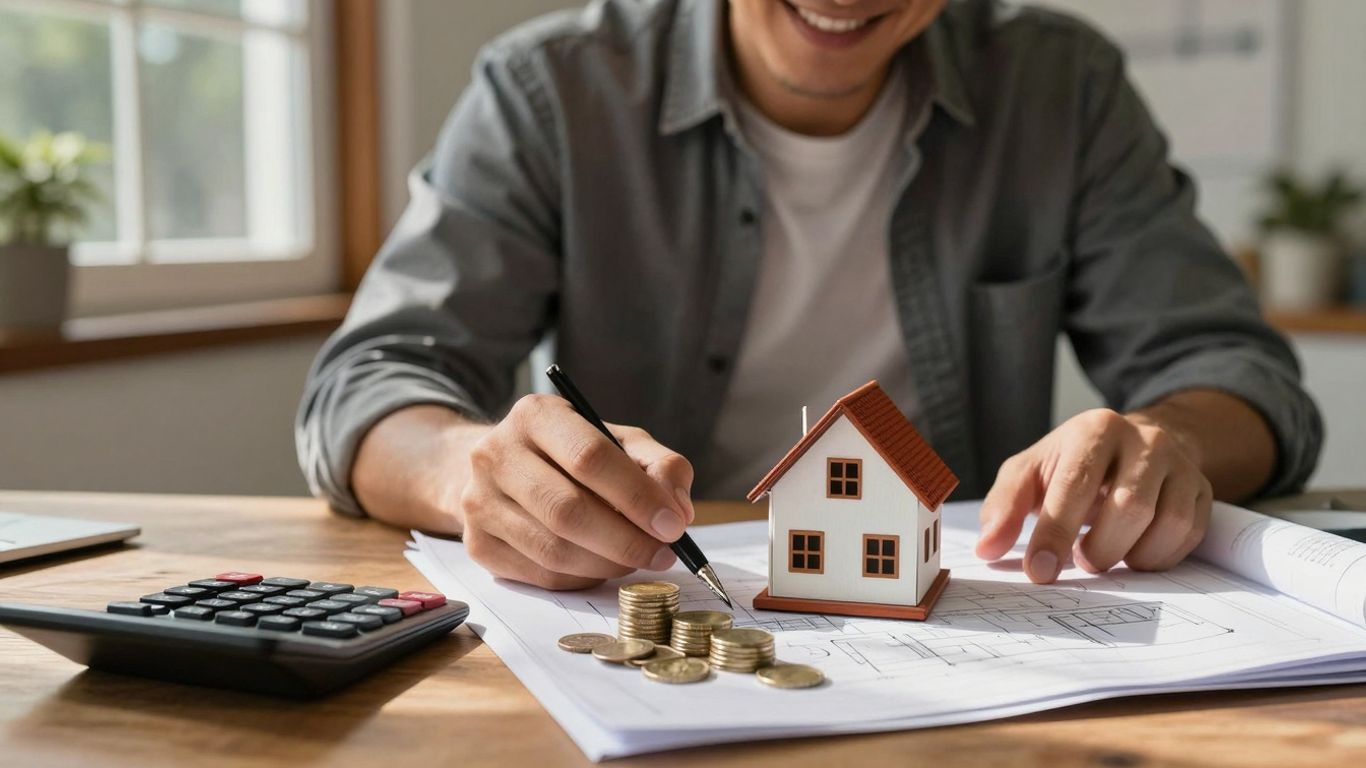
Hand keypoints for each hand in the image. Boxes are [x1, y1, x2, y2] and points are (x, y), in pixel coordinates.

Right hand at [459, 394, 694, 589]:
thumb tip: (679, 511)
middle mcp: (496, 454)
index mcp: (535, 415)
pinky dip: (583, 577)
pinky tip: (601, 565)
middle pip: (568, 510)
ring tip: (636, 559)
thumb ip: (658, 466)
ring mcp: (479, 502)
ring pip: (554, 550)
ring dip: (608, 563)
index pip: (589, 458)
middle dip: (626, 540)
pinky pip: (541, 575)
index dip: (637, 496)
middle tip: (663, 553)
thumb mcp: (618, 441)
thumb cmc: (570, 454)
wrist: (499, 469)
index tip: (673, 524)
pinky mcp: (477, 544)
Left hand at [975, 408, 1212, 582]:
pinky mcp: (1202, 489)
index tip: (1039, 572)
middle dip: (1097, 549)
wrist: (1129, 446)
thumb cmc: (1069, 465)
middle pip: (1128, 508)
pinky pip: (1189, 536)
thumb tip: (987, 548)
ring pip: (1166, 524)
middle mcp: (1145, 439)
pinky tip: (1132, 552)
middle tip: (1079, 560)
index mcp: (1095, 429)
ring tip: (1102, 554)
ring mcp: (1180, 463)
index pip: (1075, 485)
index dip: (1055, 533)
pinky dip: (1157, 557)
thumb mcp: (1028, 474)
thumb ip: (1002, 507)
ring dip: (1129, 556)